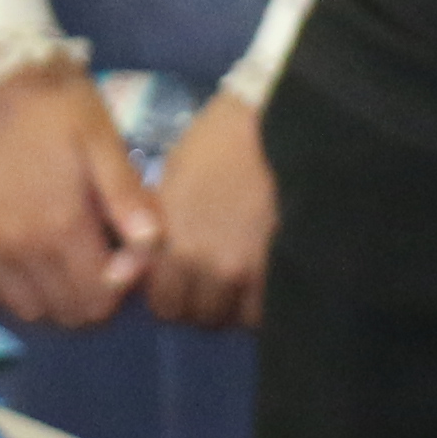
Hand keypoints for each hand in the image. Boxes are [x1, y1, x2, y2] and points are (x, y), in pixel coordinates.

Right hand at [0, 63, 156, 327]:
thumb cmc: (50, 105)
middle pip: (64, 311)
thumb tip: (153, 247)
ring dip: (48, 296)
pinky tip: (14, 260)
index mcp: (61, 226)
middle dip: (89, 296)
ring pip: (24, 308)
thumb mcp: (100, 137)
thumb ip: (126, 196)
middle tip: (94, 259)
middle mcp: (18, 248)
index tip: (122, 257)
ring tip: (57, 259)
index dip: (119, 285)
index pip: (98, 298)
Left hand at [145, 92, 276, 329]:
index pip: (164, 306)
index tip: (180, 282)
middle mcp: (212, 266)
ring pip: (238, 318)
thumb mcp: (171, 181)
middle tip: (212, 281)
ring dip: (237, 305)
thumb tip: (147, 263)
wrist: (279, 120)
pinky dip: (268, 302)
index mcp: (177, 244)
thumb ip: (160, 229)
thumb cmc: (219, 141)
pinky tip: (268, 279)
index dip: (171, 296)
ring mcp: (255, 272)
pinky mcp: (289, 269)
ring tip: (243, 280)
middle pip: (201, 317)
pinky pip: (272, 309)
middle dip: (203, 303)